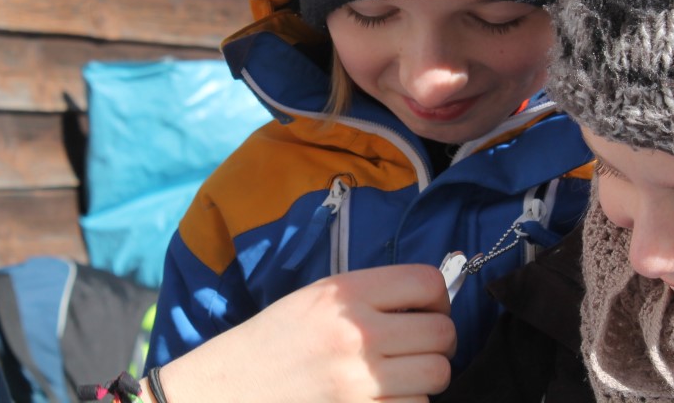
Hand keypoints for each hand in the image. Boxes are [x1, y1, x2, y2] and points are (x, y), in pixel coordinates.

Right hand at [155, 263, 454, 402]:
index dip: (438, 297)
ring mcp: (361, 380)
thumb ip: (368, 294)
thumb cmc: (274, 341)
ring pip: (438, 374)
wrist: (230, 389)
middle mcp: (358, 332)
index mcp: (346, 293)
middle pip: (443, 332)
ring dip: (428, 377)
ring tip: (403, 375)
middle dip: (437, 341)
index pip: (427, 282)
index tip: (428, 310)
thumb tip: (429, 298)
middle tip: (417, 347)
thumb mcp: (315, 298)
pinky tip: (382, 398)